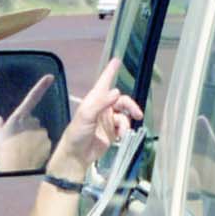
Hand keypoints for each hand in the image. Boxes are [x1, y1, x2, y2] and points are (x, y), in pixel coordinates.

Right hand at [0, 73, 53, 171]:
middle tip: (17, 141)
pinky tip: (30, 155)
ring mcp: (42, 133)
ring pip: (38, 133)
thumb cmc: (3, 152)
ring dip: (32, 139)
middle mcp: (33, 122)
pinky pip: (44, 143)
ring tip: (22, 150)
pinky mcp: (48, 144)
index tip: (50, 77)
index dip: (41, 86)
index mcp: (19, 117)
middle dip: (27, 128)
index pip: (32, 97)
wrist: (16, 170)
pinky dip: (39, 148)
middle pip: (32, 121)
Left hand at [54, 59, 142, 175]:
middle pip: (122, 100)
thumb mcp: (86, 115)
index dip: (111, 71)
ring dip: (126, 122)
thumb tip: (117, 92)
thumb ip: (101, 103)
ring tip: (122, 132)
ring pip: (125, 115)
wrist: (77, 155)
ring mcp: (109, 120)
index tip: (117, 60)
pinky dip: (124, 131)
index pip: (105, 82)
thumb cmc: (77, 133)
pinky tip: (119, 137)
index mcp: (95, 100)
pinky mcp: (112, 132)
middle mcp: (103, 107)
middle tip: (137, 114)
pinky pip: (124, 127)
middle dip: (131, 106)